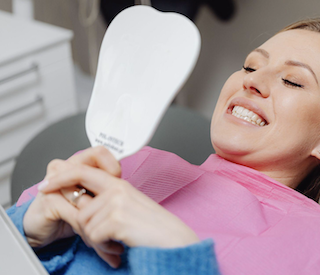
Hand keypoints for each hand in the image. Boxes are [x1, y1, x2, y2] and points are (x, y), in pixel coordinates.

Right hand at [22, 147, 120, 247]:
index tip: (118, 182)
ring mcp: (54, 183)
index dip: (113, 167)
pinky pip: (76, 215)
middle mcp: (65, 167)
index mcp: (80, 162)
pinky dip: (86, 229)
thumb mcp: (93, 196)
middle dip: (103, 196)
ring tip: (101, 232)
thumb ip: (107, 186)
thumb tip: (128, 188)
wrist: (44, 228)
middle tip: (109, 210)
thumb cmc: (70, 209)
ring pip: (85, 200)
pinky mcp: (48, 202)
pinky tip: (89, 235)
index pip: (101, 153)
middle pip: (91, 172)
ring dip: (96, 220)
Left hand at [38, 147, 199, 265]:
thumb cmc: (154, 227)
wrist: (173, 240)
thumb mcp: (129, 207)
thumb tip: (82, 205)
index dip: (61, 177)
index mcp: (120, 184)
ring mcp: (117, 202)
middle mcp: (117, 189)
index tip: (46, 185)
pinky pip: (93, 237)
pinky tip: (120, 245)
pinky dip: (104, 247)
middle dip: (86, 229)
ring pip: (85, 225)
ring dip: (97, 241)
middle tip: (104, 239)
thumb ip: (106, 202)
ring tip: (117, 242)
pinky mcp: (117, 219)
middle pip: (80, 209)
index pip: (82, 171)